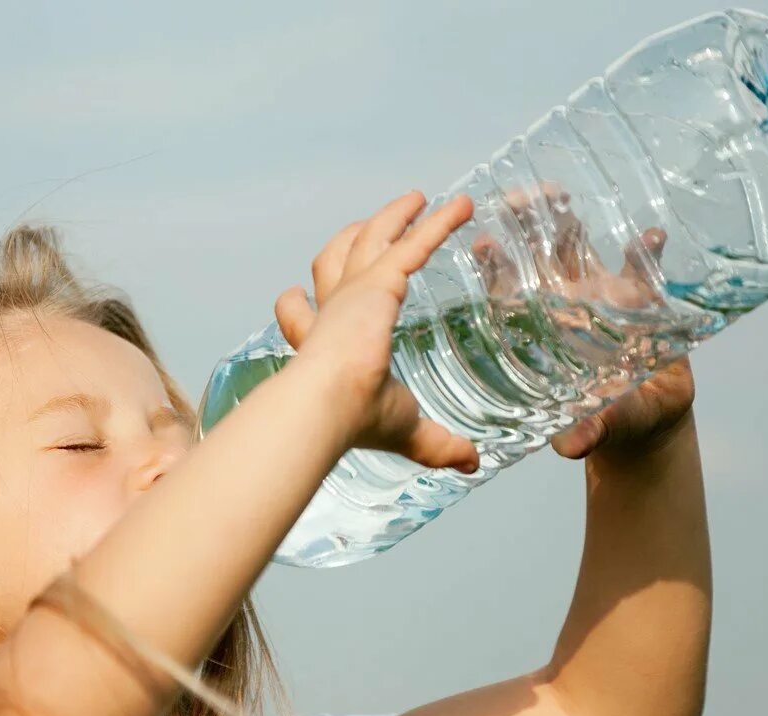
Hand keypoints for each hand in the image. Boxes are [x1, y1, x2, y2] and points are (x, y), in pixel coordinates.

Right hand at [274, 190, 480, 473]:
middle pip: (333, 262)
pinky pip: (411, 242)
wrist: (328, 403)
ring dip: (390, 217)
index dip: (297, 310)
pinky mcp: (377, 281)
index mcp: (322, 347)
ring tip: (415, 201)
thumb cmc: (352, 418)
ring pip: (367, 239)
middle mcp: (331, 313)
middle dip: (349, 241)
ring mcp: (352, 292)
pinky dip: (439, 222)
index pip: (302, 320)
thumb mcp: (402, 428)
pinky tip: (463, 207)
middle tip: (367, 226)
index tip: (297, 297)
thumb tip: (471, 463)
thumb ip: (435, 442)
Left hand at [471, 182, 695, 460]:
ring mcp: (600, 295)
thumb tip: (571, 445)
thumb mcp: (593, 429)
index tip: (482, 243)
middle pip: (536, 257)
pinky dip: (649, 251)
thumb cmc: (605, 421)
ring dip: (570, 222)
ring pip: (578, 248)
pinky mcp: (642, 298)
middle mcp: (563, 305)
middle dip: (525, 225)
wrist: (646, 419)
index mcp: (539, 330)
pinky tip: (651, 236)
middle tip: (516, 198)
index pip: (506, 292)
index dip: (493, 268)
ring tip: (562, 197)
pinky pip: (645, 268)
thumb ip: (584, 431)